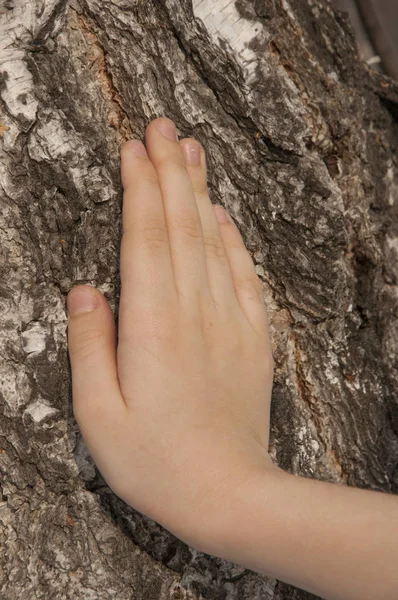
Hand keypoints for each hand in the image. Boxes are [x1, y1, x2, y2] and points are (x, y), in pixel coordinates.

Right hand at [67, 118, 274, 552]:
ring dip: (201, 193)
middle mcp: (195, 311)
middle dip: (171, 171)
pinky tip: (223, 217)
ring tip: (192, 151)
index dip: (140, 188)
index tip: (134, 148)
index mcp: (153, 325)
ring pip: (214, 242)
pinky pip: (244, 276)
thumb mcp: (99, 414)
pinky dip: (233, 240)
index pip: (146, 237)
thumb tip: (84, 289)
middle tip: (164, 127)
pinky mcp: (253, 339)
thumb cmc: (155, 461)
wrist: (229, 493)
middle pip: (182, 226)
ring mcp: (230, 322)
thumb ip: (90, 344)